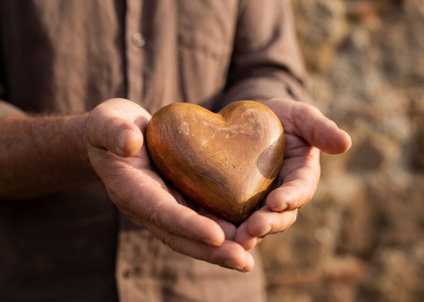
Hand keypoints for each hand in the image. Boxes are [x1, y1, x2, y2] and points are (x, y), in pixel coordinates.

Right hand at [84, 98, 253, 271]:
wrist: (118, 134)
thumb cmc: (110, 127)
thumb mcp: (106, 122)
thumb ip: (112, 131)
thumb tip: (129, 142)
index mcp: (131, 190)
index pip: (161, 212)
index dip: (188, 225)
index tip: (216, 236)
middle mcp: (150, 206)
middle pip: (181, 235)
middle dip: (212, 251)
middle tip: (243, 260)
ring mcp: (166, 206)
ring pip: (195, 234)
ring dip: (222, 249)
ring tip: (249, 257)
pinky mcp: (180, 200)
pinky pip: (203, 219)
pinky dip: (224, 231)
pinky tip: (249, 234)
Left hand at [234, 98, 351, 249]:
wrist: (252, 120)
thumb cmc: (282, 116)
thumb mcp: (301, 116)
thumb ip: (320, 128)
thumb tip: (346, 142)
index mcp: (300, 177)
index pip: (300, 190)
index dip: (290, 197)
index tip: (276, 202)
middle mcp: (282, 195)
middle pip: (279, 216)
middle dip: (267, 224)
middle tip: (252, 229)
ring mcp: (259, 202)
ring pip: (255, 224)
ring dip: (246, 234)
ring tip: (233, 240)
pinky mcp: (236, 202)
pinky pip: (230, 217)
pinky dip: (222, 226)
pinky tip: (209, 230)